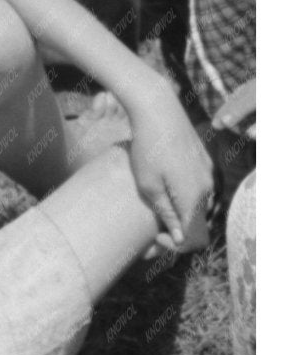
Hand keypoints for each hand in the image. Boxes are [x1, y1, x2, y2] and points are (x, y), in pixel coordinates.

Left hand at [125, 88, 212, 253]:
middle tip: (152, 224)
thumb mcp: (149, 185)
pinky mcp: (203, 161)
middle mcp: (207, 188)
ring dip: (181, 209)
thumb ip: (166, 213)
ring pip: (197, 202)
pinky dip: (184, 192)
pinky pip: (197, 185)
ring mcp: (208, 173)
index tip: (156, 237)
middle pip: (197, 220)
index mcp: (194, 199)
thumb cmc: (147, 148)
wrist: (157, 110)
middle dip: (177, 227)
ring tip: (156, 202)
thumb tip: (180, 238)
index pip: (193, 237)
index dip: (175, 244)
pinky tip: (164, 184)